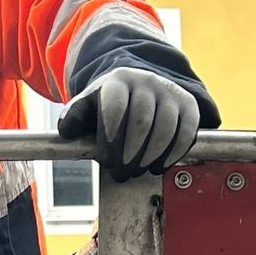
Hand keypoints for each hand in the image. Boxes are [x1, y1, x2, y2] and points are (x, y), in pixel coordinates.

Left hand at [58, 68, 210, 182]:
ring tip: (137, 171)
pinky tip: (157, 167)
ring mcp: (170, 92)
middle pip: (141, 121)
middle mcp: (147, 82)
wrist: (140, 90)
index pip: (116, 107)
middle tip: (120, 173)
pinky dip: (172, 155)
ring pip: (165, 128)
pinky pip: (185, 132)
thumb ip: (74, 117)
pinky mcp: (188, 106)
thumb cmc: (110, 105)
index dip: (112, 137)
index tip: (106, 161)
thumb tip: (67, 130)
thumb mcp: (88, 107)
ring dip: (150, 157)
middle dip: (129, 154)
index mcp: (118, 81)